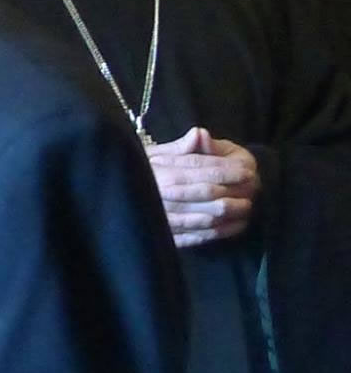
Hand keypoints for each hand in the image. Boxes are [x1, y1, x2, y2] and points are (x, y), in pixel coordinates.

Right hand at [144, 127, 258, 246]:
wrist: (118, 200)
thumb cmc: (142, 173)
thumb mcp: (155, 154)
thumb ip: (180, 147)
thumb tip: (200, 134)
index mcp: (160, 172)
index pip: (199, 168)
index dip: (227, 170)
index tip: (248, 171)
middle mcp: (161, 196)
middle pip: (206, 193)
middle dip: (234, 191)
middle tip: (254, 189)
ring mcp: (165, 220)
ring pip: (206, 217)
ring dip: (232, 213)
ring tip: (247, 207)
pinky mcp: (169, 239)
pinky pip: (200, 236)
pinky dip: (221, 232)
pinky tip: (235, 225)